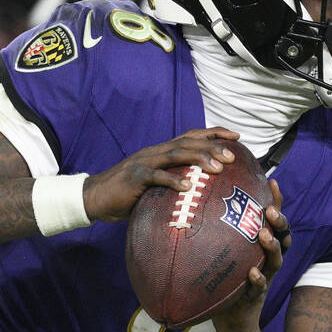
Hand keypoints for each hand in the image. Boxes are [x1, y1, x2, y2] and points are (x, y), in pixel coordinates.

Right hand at [82, 128, 239, 222]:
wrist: (95, 197)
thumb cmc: (129, 194)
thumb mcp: (155, 186)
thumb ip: (174, 183)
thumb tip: (201, 194)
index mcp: (162, 152)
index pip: (192, 136)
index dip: (214, 134)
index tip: (236, 136)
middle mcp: (156, 152)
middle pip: (188, 143)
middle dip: (212, 146)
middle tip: (233, 155)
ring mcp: (145, 163)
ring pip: (176, 154)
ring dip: (198, 159)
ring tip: (218, 168)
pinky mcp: (135, 178)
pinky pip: (156, 177)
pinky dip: (172, 181)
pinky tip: (187, 188)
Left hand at [212, 178, 290, 331]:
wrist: (233, 323)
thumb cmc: (223, 284)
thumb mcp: (223, 256)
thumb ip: (218, 235)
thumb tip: (196, 204)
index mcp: (259, 247)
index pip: (272, 221)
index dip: (276, 201)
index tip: (271, 181)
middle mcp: (267, 260)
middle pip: (282, 236)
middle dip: (279, 222)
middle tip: (270, 210)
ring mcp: (265, 277)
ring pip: (275, 259)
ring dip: (272, 246)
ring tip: (264, 234)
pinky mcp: (256, 297)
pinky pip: (260, 287)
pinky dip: (258, 279)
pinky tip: (253, 273)